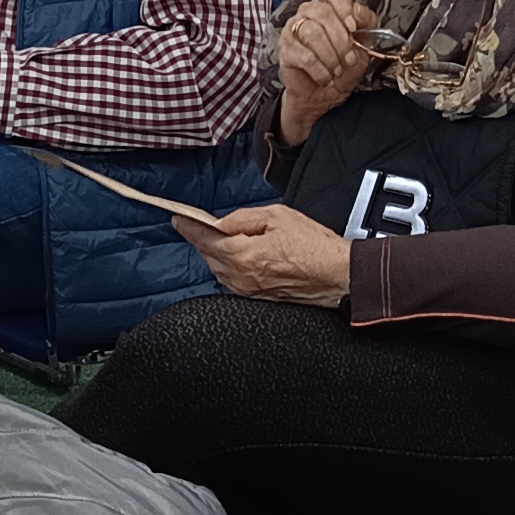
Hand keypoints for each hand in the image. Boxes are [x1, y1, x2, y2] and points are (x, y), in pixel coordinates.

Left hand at [172, 202, 351, 303]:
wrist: (337, 275)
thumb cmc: (314, 246)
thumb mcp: (278, 216)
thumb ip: (244, 218)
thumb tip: (222, 222)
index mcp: (243, 254)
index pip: (205, 239)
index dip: (188, 227)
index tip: (178, 219)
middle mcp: (240, 277)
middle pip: (208, 255)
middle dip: (202, 238)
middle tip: (198, 223)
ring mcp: (247, 290)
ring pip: (218, 268)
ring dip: (215, 252)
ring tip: (221, 237)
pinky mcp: (256, 297)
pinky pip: (231, 279)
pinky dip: (228, 265)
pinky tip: (237, 255)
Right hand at [275, 0, 379, 147]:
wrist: (326, 94)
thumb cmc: (345, 65)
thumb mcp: (365, 43)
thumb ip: (366, 22)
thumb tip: (357, 11)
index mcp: (328, 5)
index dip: (343, 4)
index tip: (353, 27)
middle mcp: (308, 12)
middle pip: (323, 12)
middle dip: (341, 40)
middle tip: (349, 59)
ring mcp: (293, 29)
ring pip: (312, 32)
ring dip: (330, 56)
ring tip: (338, 70)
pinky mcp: (285, 49)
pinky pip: (303, 55)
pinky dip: (320, 69)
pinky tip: (326, 77)